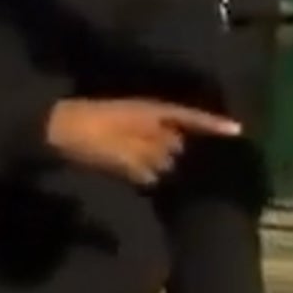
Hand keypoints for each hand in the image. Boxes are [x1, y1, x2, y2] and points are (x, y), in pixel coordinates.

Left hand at [46, 99, 239, 185]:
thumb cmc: (91, 136)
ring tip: (183, 179)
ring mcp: (133, 130)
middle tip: (208, 166)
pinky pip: (144, 156)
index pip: (191, 117)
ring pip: (161, 148)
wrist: (53, 132)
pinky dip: (149, 167)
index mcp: (151, 113)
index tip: (238, 130)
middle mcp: (146, 119)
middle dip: (189, 147)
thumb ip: (150, 156)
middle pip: (177, 135)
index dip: (214, 124)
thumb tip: (170, 162)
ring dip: (167, 160)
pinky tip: (151, 179)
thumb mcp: (123, 149)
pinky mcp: (120, 144)